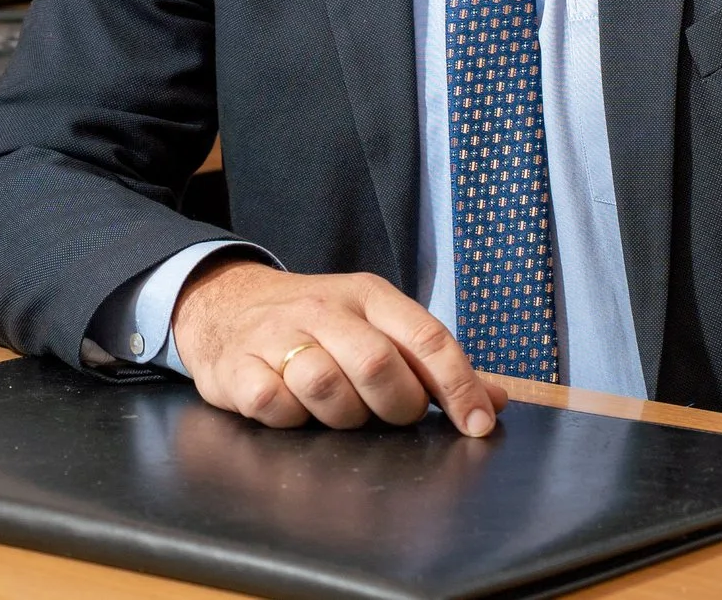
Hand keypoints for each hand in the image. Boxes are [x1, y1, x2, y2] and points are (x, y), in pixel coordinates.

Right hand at [169, 259, 507, 435]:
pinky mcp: (237, 366)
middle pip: (378, 365)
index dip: (459, 386)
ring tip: (335, 409)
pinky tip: (290, 408)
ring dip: (341, 415)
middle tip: (388, 415)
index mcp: (368, 295)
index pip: (426, 337)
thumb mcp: (375, 322)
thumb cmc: (314, 322)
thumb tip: (497, 400)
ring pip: (326, 386)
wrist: (224, 302)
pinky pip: (272, 404)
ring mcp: (276, 335)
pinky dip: (287, 418)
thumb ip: (432, 362)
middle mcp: (324, 308)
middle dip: (395, 406)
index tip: (477, 425)